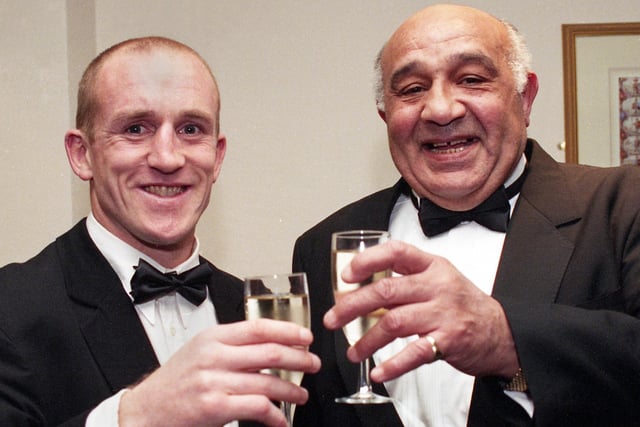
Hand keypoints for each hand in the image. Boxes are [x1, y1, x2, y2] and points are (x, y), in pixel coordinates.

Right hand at [119, 319, 320, 426]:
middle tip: (313, 364)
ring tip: (301, 395)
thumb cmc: (175, 382)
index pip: (259, 327)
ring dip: (291, 390)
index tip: (306, 337)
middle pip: (269, 352)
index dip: (288, 331)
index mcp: (213, 337)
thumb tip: (270, 345)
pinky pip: (256, 408)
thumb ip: (231, 346)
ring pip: (267, 381)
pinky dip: (274, 415)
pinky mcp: (214, 407)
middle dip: (298, 358)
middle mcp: (214, 356)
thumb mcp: (200, 351)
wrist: (146, 410)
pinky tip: (280, 420)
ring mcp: (214, 382)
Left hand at [323, 240, 518, 382]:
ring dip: (367, 340)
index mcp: (432, 266)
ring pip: (393, 322)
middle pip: (386, 291)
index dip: (367, 261)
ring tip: (353, 351)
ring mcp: (444, 313)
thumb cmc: (463, 305)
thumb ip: (406, 281)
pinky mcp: (448, 341)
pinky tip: (379, 371)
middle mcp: (437, 286)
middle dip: (352, 306)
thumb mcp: (439, 280)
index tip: (347, 276)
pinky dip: (393, 364)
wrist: (502, 333)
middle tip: (332, 319)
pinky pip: (414, 353)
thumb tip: (363, 289)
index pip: (395, 252)